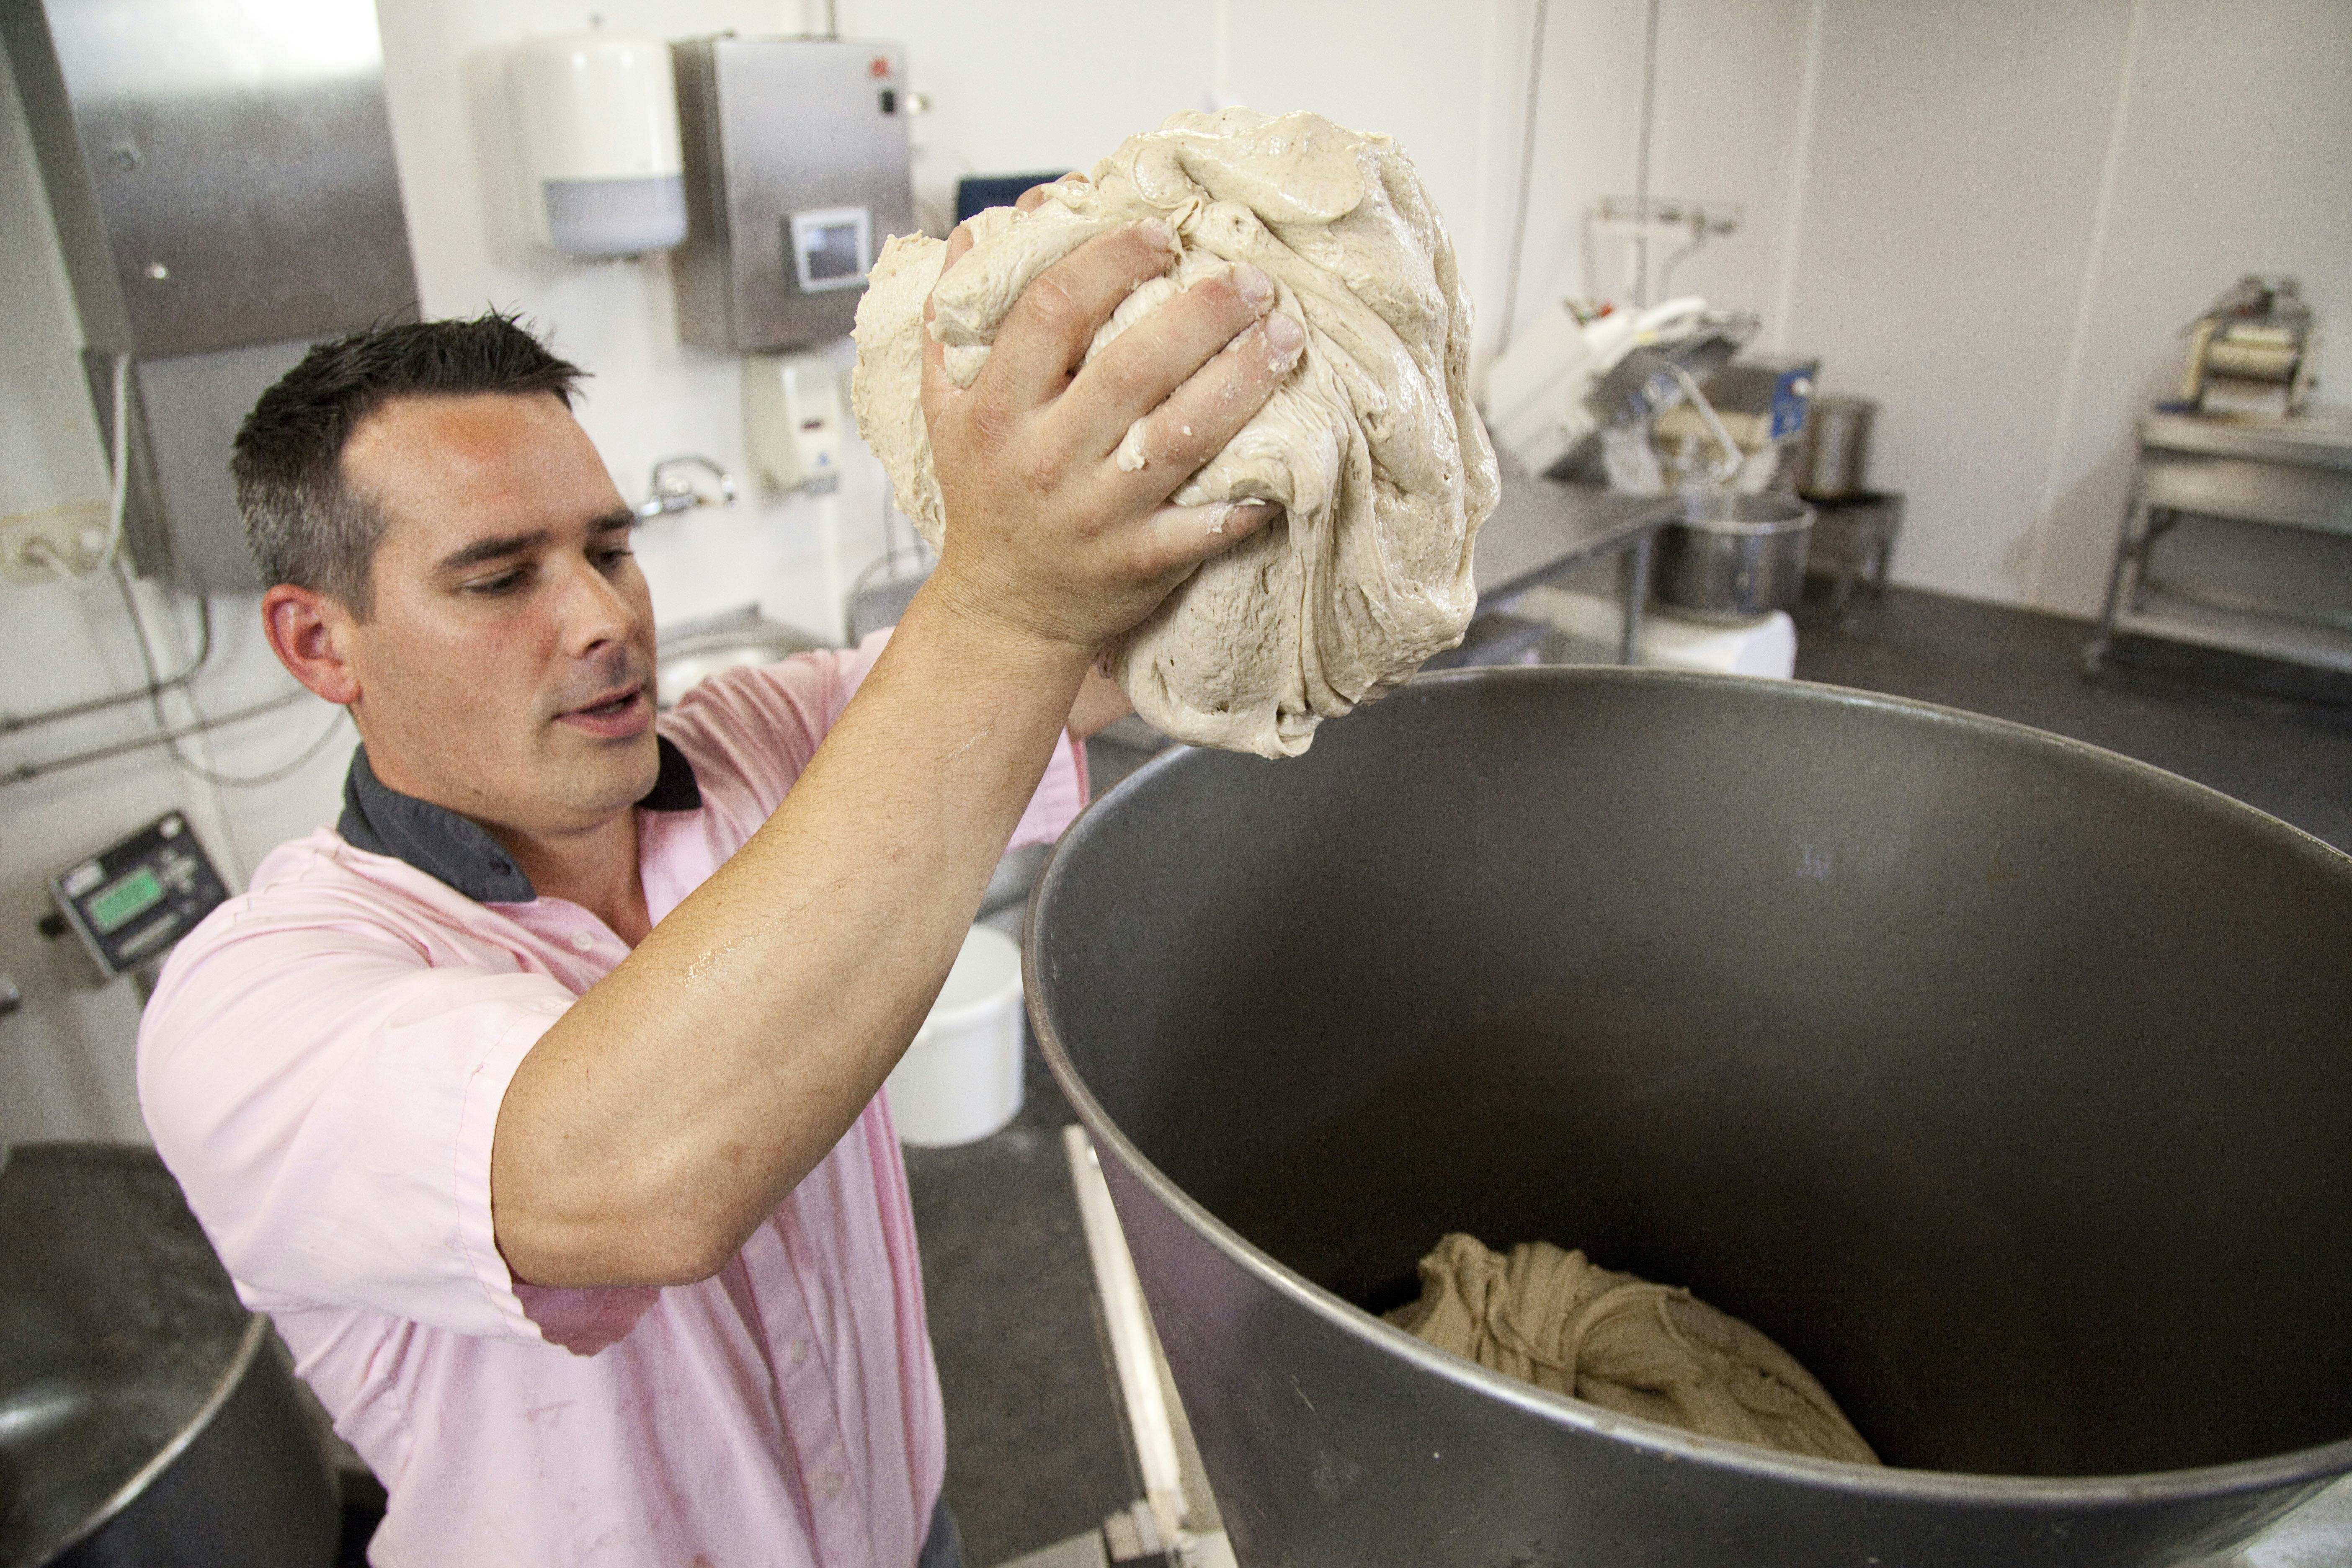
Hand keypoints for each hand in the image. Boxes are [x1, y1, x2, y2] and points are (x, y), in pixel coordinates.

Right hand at [917, 183, 1302, 655]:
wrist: (1000, 611)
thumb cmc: (985, 496)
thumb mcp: (948, 410)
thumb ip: (955, 322)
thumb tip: (979, 233)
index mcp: (998, 410)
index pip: (1052, 312)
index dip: (1108, 262)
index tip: (1158, 234)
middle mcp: (1046, 458)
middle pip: (1134, 366)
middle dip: (1202, 313)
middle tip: (1252, 279)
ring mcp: (1096, 514)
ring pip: (1181, 435)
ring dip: (1241, 381)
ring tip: (1284, 337)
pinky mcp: (1140, 563)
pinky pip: (1205, 525)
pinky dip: (1250, 495)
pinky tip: (1293, 457)